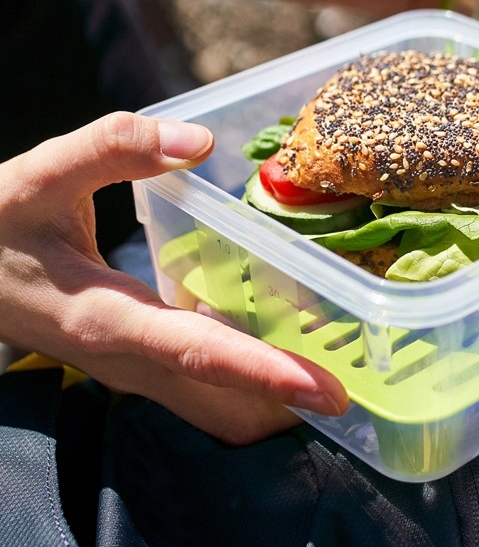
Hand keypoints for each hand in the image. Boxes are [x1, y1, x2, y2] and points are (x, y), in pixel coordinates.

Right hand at [0, 112, 348, 444]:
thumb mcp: (42, 171)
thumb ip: (115, 146)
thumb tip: (197, 141)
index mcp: (104, 319)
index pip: (197, 353)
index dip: (264, 373)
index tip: (324, 390)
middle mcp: (122, 361)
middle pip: (222, 398)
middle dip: (292, 399)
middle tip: (368, 379)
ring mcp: (128, 369)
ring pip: (214, 405)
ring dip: (276, 397)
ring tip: (348, 366)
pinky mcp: (134, 361)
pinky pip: (203, 387)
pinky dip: (252, 380)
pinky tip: (292, 346)